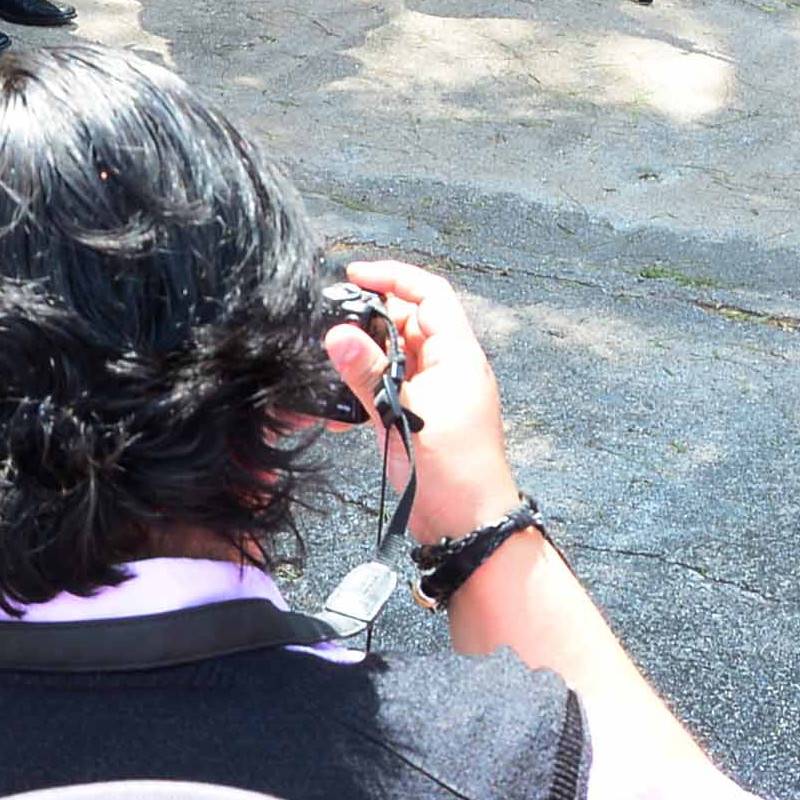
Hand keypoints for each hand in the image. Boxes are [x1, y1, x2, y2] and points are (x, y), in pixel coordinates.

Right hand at [322, 258, 522, 544]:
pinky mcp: (424, 415)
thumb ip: (368, 373)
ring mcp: (438, 392)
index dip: (394, 276)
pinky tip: (341, 415)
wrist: (469, 525)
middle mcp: (452, 366)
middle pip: (409, 322)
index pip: (430, 294)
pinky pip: (393, 388)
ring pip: (397, 357)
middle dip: (369, 321)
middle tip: (330, 327)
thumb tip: (337, 333)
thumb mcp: (402, 416)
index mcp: (459, 355)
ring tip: (332, 371)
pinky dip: (368, 392)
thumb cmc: (450, 472)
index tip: (355, 274)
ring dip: (364, 361)